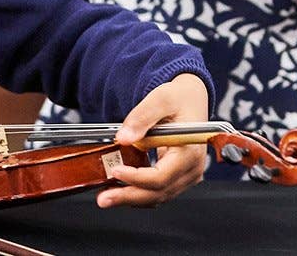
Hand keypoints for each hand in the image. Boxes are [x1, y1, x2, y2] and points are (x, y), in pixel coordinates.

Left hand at [97, 73, 208, 208]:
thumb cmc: (180, 98)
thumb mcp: (161, 99)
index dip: (137, 178)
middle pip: (158, 192)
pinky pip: (158, 191)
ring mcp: (186, 175)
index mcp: (190, 150)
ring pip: (157, 196)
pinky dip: (139, 192)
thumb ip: (142, 117)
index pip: (162, 176)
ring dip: (131, 198)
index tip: (116, 171)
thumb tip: (124, 138)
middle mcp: (192, 168)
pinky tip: (120, 190)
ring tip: (106, 196)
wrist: (191, 99)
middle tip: (104, 198)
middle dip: (128, 196)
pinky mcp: (178, 177)